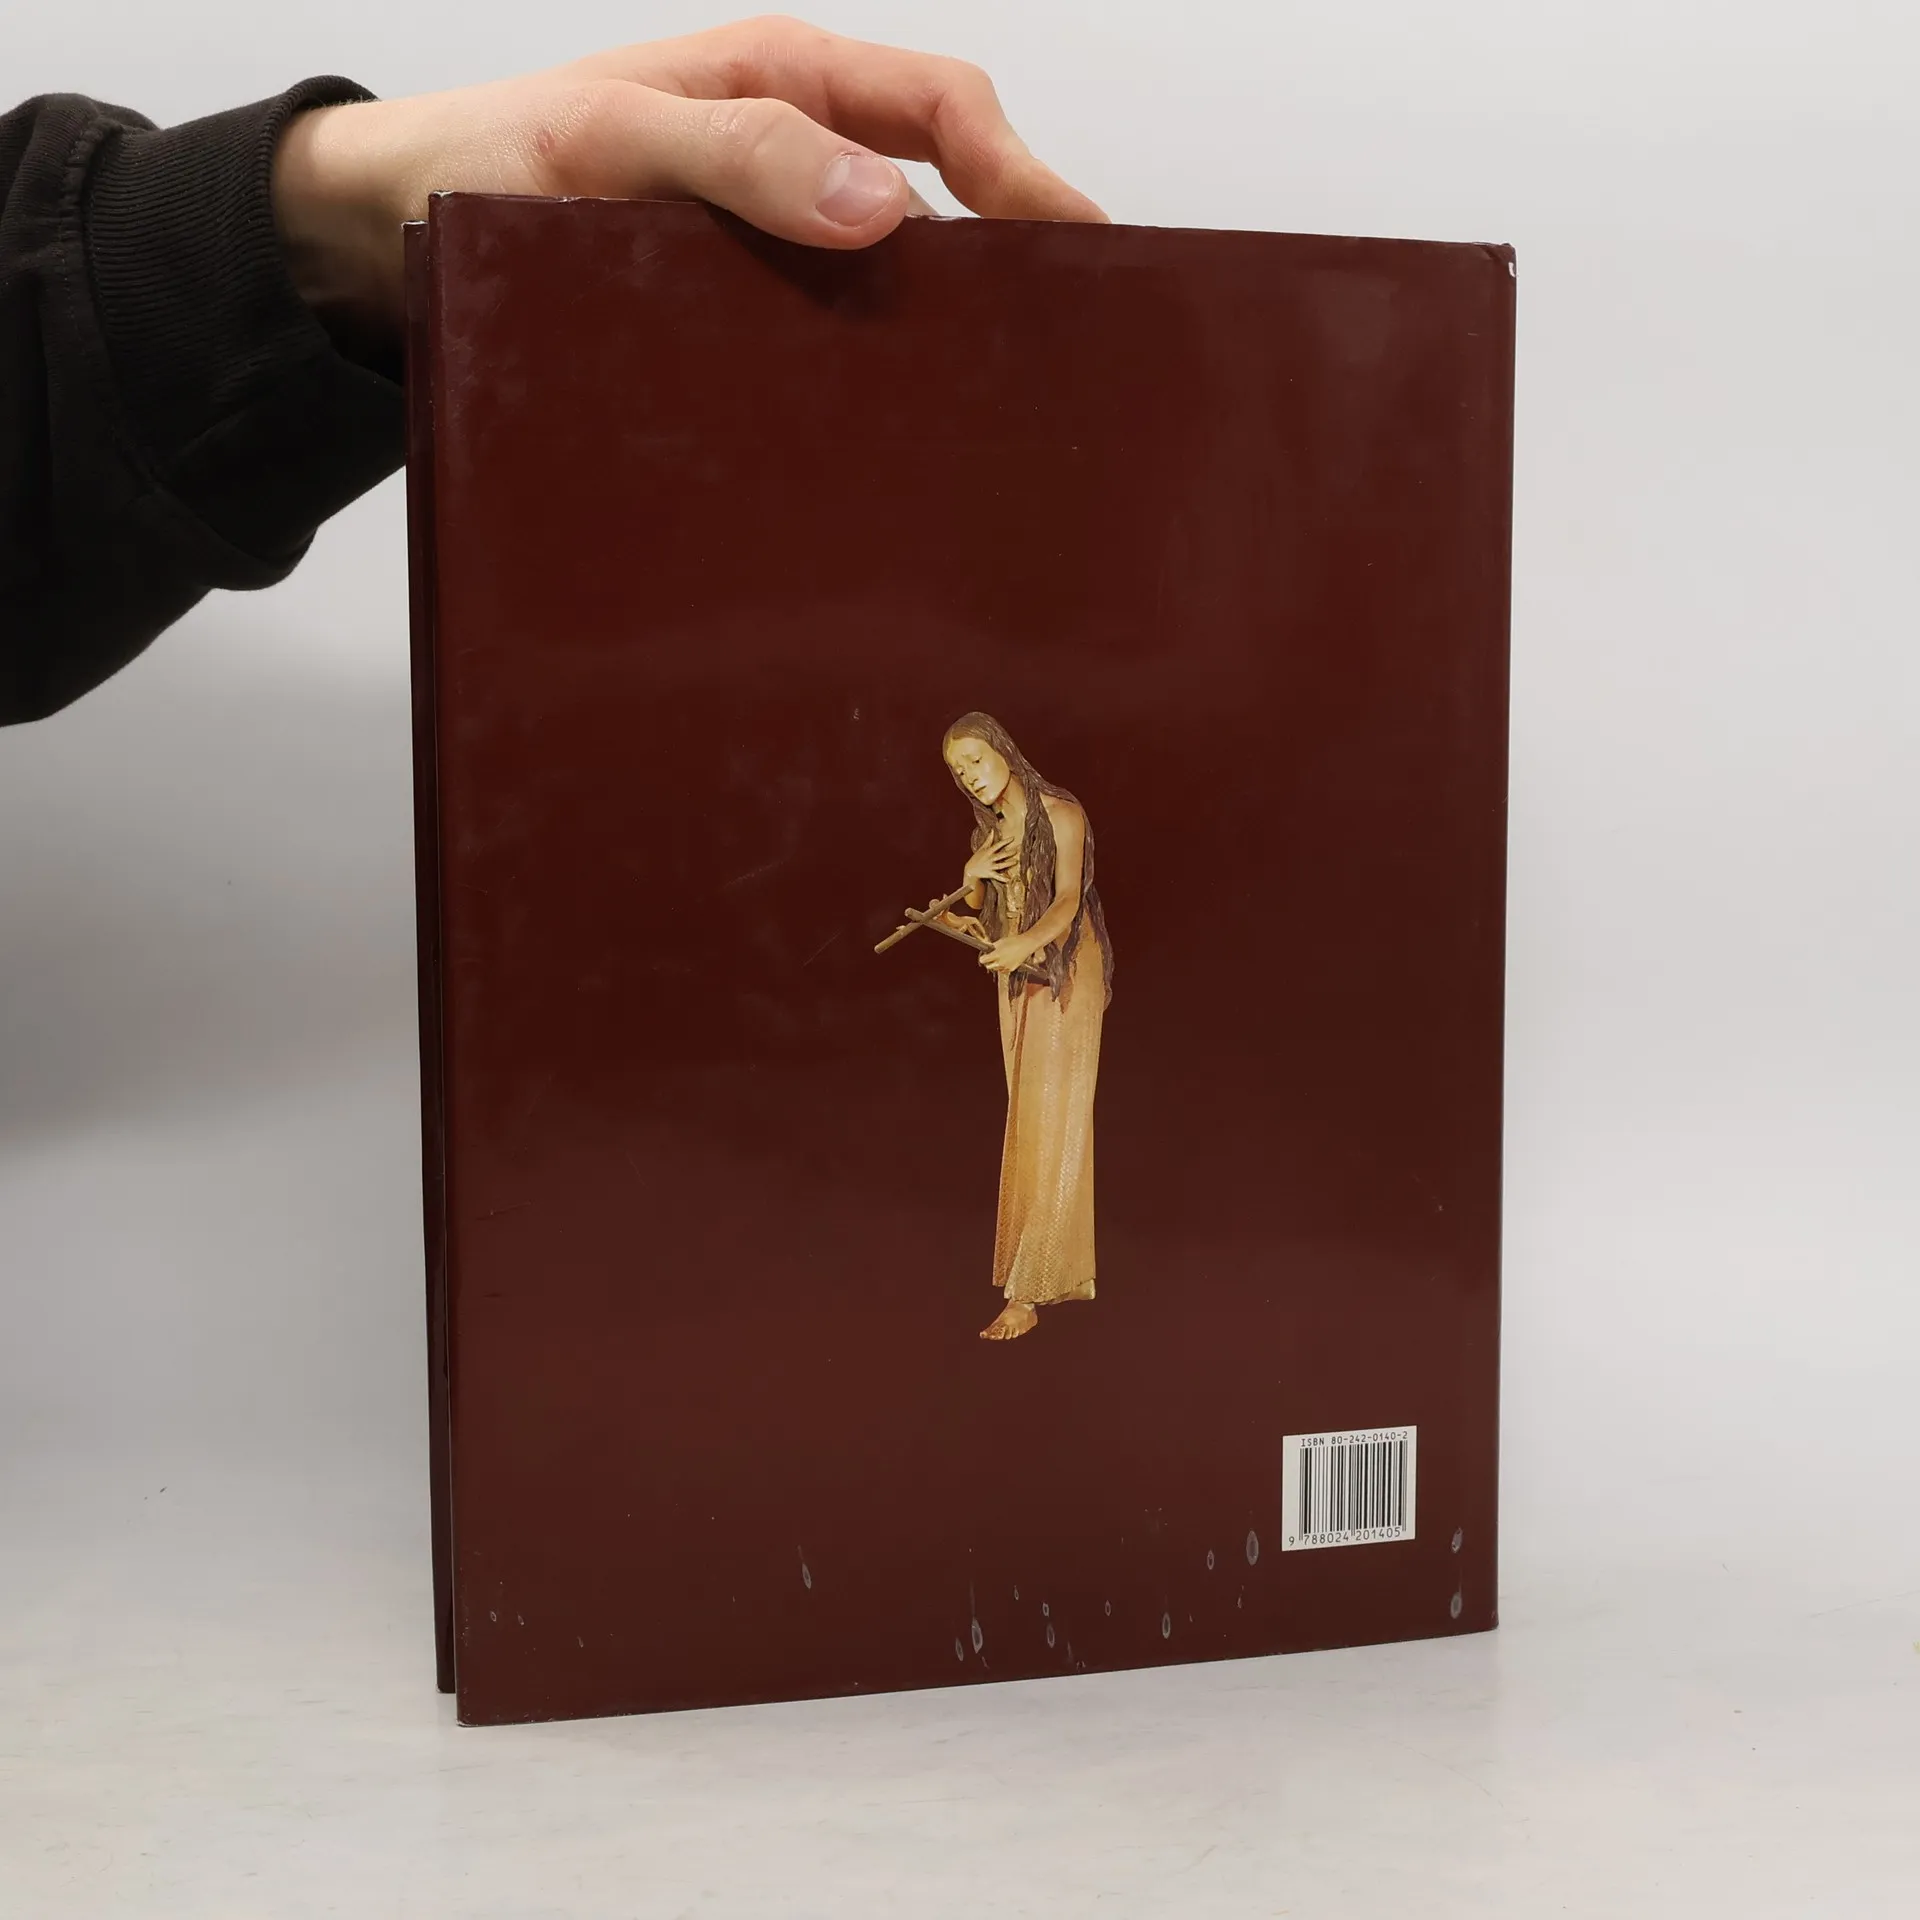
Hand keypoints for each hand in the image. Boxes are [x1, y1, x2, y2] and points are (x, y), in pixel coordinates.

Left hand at [273, 16, 1105, 337]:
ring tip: (985, 408)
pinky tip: (882, 428)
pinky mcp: (742, 317)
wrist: (391, 237)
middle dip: (1007, 258)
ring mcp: (771, 246)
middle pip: (941, 196)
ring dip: (938, 333)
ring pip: (890, 280)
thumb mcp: (610, 139)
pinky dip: (869, 376)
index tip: (1079, 248)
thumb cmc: (492, 162)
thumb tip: (883, 209)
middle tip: (1057, 348)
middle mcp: (791, 161)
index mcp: (780, 83)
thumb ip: (739, 153)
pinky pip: (830, 340)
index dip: (1023, 171)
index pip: (940, 108)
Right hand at [963, 834, 1018, 888]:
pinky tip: (1008, 879)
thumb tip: (993, 831)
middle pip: (1000, 855)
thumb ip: (988, 840)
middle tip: (1016, 851)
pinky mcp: (990, 874)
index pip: (998, 845)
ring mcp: (990, 867)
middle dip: (1008, 853)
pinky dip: (1002, 878)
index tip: (1013, 838)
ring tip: (1016, 861)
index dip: (1005, 842)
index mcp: (988, 852)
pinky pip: (997, 876)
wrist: (970, 870)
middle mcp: (990, 859)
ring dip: (1008, 864)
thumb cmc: (976, 858)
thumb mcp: (982, 848)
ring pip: (1000, 865)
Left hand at [980, 934, 1036, 975]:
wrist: (1026, 944)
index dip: (982, 958)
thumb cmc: (1015, 941)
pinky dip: (1002, 967)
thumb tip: (987, 948)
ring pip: (996, 969)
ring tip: (1000, 958)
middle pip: (988, 967)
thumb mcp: (1000, 941)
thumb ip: (992, 946)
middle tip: (990, 958)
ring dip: (995, 965)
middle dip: (988, 962)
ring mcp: (1006, 967)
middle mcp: (1000, 962)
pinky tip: (1005, 961)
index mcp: (996, 955)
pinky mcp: (1011, 969)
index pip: (983, 960)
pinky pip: (1003, 970)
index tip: (983, 957)